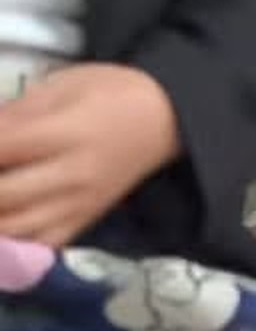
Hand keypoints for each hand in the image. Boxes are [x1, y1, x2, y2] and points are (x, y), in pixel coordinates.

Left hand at [0, 64, 180, 246]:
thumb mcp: (65, 83)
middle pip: (2, 195)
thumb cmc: (112, 91)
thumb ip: (15, 111)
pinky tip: (1, 232)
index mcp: (67, 131)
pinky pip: (35, 247)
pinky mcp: (81, 224)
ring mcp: (76, 206)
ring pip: (12, 230)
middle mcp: (71, 176)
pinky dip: (6, 246)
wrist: (164, 119)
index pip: (2, 146)